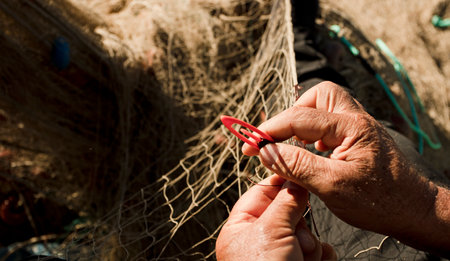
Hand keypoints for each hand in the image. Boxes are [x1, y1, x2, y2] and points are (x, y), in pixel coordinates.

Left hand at [216, 175, 335, 260]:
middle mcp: (261, 241)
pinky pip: (320, 252)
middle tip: (295, 241)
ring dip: (309, 246)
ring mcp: (283, 256)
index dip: (281, 184)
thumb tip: (296, 178)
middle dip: (298, 225)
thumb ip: (285, 201)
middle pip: (289, 213)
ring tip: (299, 260)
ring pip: (307, 233)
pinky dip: (321, 257)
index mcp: (242, 228)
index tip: (300, 174)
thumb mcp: (271, 231)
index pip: (262, 194)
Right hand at [242, 82, 449, 254]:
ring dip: (305, 121)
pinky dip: (315, 132)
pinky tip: (311, 152)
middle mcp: (356, 119)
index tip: (249, 145)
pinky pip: (332, 123)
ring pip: (326, 106)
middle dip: (293, 113)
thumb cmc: (379, 201)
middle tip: (276, 137)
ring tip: (292, 144)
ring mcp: (360, 127)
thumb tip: (264, 151)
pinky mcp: (360, 138)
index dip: (270, 131)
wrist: (414, 211)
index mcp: (351, 127)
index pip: (299, 118)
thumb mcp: (331, 186)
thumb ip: (296, 165)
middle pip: (319, 95)